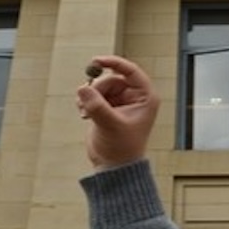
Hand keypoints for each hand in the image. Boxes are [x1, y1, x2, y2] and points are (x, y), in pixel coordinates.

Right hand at [76, 55, 159, 169]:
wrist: (114, 167)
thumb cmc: (121, 148)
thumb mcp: (110, 125)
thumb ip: (97, 106)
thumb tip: (83, 88)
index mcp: (145, 98)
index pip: (131, 72)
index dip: (114, 63)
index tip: (96, 61)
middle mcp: (134, 98)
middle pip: (111, 79)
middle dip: (97, 89)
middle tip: (86, 102)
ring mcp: (120, 102)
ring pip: (101, 87)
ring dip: (90, 96)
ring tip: (83, 112)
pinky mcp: (107, 108)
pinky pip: (94, 95)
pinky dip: (86, 101)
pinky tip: (83, 114)